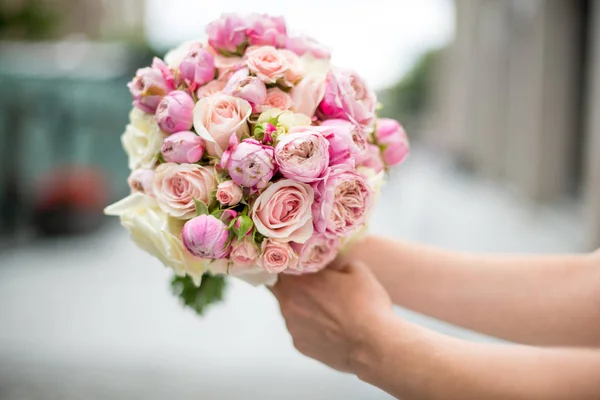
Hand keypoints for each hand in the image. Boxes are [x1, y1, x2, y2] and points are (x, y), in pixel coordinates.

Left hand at [271, 261, 394, 372]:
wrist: (374, 345)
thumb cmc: (366, 304)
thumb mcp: (355, 268)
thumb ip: (334, 260)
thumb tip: (327, 258)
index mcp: (297, 279)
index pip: (279, 265)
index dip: (288, 262)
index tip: (299, 262)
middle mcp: (287, 303)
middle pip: (280, 288)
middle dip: (293, 284)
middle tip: (314, 284)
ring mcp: (292, 326)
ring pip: (290, 310)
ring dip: (302, 306)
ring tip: (328, 309)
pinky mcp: (299, 345)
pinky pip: (300, 329)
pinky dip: (310, 326)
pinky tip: (330, 326)